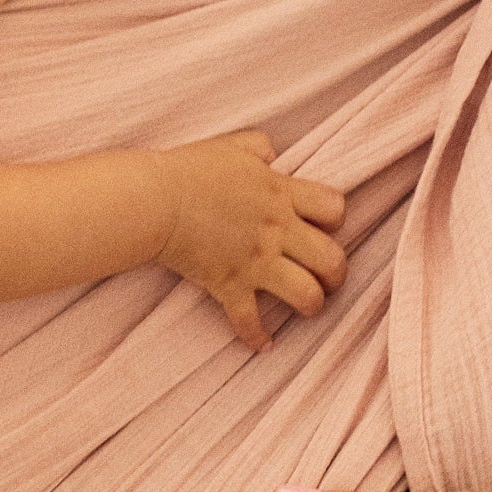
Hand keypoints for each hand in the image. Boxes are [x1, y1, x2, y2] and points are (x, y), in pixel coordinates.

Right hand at [150, 131, 347, 350]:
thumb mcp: (231, 146)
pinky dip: (256, 337)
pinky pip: (250, 321)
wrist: (155, 200)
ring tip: (307, 306)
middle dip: (337, 274)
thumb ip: (257, 147)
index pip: (334, 208)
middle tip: (327, 278)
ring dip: (312, 305)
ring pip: (306, 294)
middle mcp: (277, 230)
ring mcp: (255, 261)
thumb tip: (271, 153)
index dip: (335, 220)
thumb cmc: (188, 170)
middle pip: (332, 258)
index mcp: (281, 194)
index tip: (323, 228)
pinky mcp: (229, 285)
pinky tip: (263, 344)